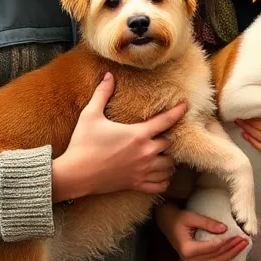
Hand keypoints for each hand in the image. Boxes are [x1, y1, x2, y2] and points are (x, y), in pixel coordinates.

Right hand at [51, 72, 186, 200]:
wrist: (74, 174)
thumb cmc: (82, 144)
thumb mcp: (90, 115)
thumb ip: (102, 94)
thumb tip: (108, 75)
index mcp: (138, 134)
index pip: (166, 120)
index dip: (178, 111)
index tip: (185, 105)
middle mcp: (145, 152)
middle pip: (170, 144)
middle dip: (168, 138)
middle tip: (165, 134)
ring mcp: (142, 170)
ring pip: (169, 165)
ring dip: (169, 159)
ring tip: (164, 154)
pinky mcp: (137, 184)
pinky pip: (161, 185)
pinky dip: (164, 180)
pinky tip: (161, 174)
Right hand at [156, 204, 248, 260]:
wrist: (166, 222)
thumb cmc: (177, 218)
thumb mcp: (191, 217)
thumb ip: (207, 223)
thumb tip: (224, 229)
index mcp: (188, 249)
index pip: (211, 248)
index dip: (225, 242)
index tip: (238, 236)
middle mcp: (190, 259)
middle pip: (216, 256)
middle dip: (232, 248)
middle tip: (244, 240)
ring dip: (231, 254)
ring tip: (242, 245)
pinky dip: (224, 258)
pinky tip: (234, 252)